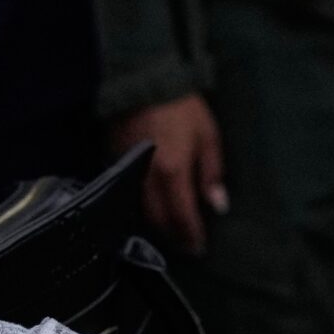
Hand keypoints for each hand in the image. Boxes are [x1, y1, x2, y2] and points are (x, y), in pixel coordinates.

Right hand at [109, 94, 226, 255]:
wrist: (146, 85)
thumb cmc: (183, 110)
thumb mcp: (208, 137)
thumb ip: (211, 174)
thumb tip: (217, 205)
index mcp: (173, 172)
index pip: (181, 216)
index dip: (190, 235)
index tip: (199, 248)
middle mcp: (147, 179)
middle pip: (158, 219)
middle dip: (173, 236)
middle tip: (186, 246)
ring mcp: (128, 173)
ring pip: (141, 211)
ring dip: (157, 226)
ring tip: (172, 234)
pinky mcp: (116, 165)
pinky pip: (129, 196)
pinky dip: (142, 208)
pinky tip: (153, 211)